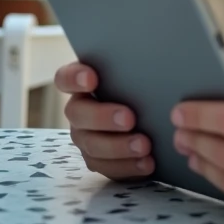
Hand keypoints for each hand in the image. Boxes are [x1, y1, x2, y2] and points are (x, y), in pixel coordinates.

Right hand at [54, 62, 153, 179]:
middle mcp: (80, 111)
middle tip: (129, 118)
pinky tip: (147, 163)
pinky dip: (127, 166)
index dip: (74, 78)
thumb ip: (137, 67)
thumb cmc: (146, 88)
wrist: (157, 120)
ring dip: (118, 146)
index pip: (65, 78)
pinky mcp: (99, 161)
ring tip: (144, 145)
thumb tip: (157, 56)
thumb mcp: (141, 75)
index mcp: (84, 84)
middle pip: (77, 114)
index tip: (92, 79)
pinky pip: (106, 167)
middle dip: (102, 117)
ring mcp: (86, 137)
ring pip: (91, 145)